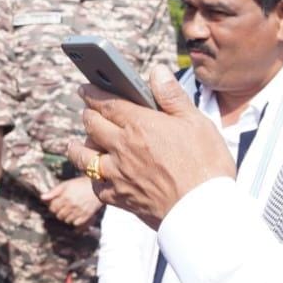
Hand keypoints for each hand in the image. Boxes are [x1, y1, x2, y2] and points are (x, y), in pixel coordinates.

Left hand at [44, 176, 102, 228]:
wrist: (98, 187)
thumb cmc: (80, 184)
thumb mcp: (66, 184)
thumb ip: (53, 192)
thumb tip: (42, 198)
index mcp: (65, 198)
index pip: (52, 208)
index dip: (53, 207)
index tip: (57, 204)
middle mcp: (71, 206)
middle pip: (59, 216)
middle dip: (59, 212)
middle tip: (64, 207)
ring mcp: (79, 212)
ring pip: (66, 221)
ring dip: (66, 217)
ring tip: (70, 210)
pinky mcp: (86, 216)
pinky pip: (76, 223)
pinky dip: (74, 220)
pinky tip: (76, 214)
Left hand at [68, 65, 236, 228]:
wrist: (204, 211)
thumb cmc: (206, 165)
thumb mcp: (196, 122)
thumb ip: (172, 96)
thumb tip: (156, 71)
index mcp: (140, 125)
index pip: (107, 102)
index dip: (93, 93)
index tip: (86, 88)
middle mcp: (122, 148)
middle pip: (92, 126)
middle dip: (88, 115)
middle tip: (88, 111)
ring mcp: (117, 174)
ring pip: (84, 157)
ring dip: (78, 147)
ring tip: (76, 144)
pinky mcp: (119, 198)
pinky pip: (96, 186)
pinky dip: (94, 178)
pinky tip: (96, 176)